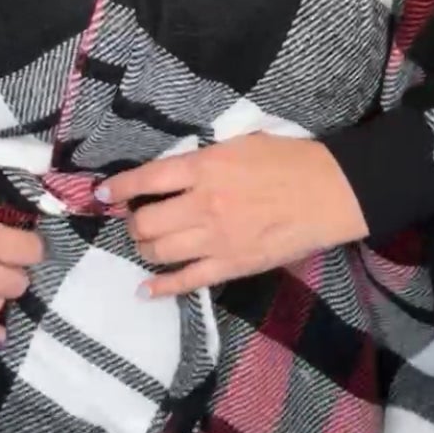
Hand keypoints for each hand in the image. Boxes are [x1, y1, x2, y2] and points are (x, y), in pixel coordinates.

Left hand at [98, 136, 367, 300]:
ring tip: (145, 244)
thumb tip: (172, 173)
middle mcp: (203, 204)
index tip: (103, 193)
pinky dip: (160, 287)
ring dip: (144, 249)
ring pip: (159, 251)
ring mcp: (216, 239)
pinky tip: (146, 289)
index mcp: (205, 167)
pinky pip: (186, 281)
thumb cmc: (290, 160)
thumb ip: (204, 160)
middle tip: (134, 220)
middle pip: (146, 221)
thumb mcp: (242, 143)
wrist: (330, 193)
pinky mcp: (231, 266)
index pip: (146, 179)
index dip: (118, 188)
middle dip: (132, 223)